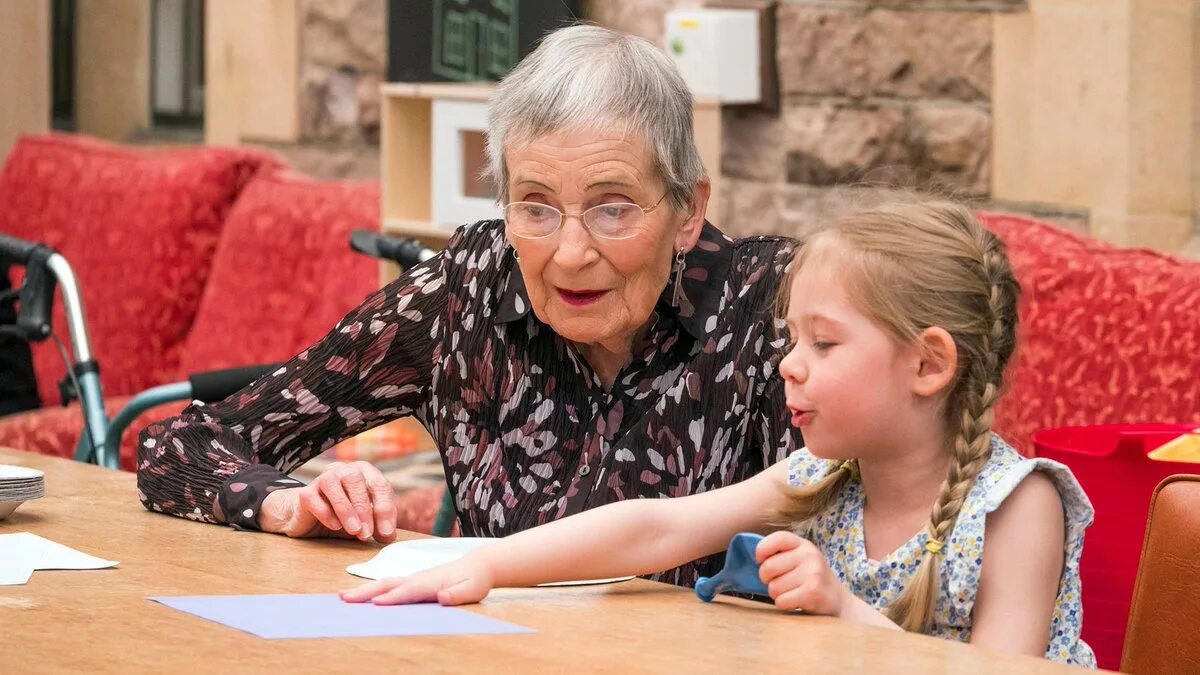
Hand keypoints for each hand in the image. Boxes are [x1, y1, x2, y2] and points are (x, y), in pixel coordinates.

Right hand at [258, 460, 397, 542]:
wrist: (310, 520)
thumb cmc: (343, 517)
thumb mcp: (365, 523)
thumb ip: (378, 527)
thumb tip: (389, 536)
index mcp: (364, 472)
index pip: (379, 484)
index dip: (385, 508)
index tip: (385, 532)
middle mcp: (343, 470)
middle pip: (355, 480)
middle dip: (364, 509)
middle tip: (367, 534)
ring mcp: (322, 479)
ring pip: (333, 484)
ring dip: (346, 509)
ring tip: (354, 530)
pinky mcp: (305, 493)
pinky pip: (314, 498)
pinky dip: (326, 512)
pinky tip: (335, 526)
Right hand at [340, 557, 493, 605]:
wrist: (480, 564)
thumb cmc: (476, 579)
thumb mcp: (473, 590)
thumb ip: (458, 594)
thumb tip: (442, 596)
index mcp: (431, 582)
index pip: (409, 591)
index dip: (393, 598)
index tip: (375, 604)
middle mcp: (419, 578)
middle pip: (389, 584)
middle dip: (367, 592)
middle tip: (344, 599)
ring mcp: (415, 578)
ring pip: (385, 583)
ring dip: (365, 590)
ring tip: (344, 597)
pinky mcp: (414, 581)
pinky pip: (390, 585)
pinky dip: (373, 590)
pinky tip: (363, 597)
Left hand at [756, 530, 848, 616]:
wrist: (836, 600)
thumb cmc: (810, 578)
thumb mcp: (799, 559)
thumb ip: (780, 555)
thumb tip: (752, 559)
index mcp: (803, 544)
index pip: (778, 538)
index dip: (762, 550)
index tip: (760, 560)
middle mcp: (809, 555)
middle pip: (768, 567)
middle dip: (767, 579)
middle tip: (778, 582)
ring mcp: (812, 573)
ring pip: (773, 587)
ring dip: (777, 594)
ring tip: (791, 592)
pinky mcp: (812, 592)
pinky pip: (781, 601)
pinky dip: (784, 605)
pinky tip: (796, 601)